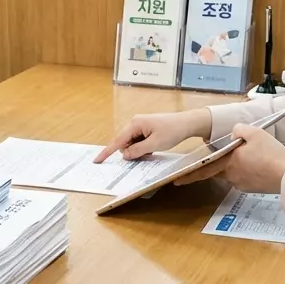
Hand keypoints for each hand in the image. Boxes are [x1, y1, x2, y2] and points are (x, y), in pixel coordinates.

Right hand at [95, 109, 211, 162]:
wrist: (187, 123)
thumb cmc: (172, 131)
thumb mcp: (155, 144)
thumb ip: (138, 151)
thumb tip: (125, 155)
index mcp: (135, 124)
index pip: (118, 141)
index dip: (107, 152)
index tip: (98, 160)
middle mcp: (135, 123)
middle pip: (124, 143)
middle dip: (132, 152)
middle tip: (147, 154)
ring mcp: (140, 126)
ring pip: (132, 144)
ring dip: (139, 151)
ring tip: (153, 149)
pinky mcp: (145, 129)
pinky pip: (139, 142)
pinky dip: (143, 148)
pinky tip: (153, 148)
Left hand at [173, 124, 284, 192]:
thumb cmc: (272, 154)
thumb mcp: (255, 133)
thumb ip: (239, 130)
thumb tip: (233, 133)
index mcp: (229, 162)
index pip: (204, 168)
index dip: (189, 173)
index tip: (176, 179)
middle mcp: (232, 175)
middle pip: (216, 171)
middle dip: (205, 172)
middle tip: (188, 176)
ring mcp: (241, 183)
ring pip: (230, 173)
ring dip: (233, 167)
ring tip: (248, 159)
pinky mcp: (251, 188)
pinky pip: (242, 177)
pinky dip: (245, 171)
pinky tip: (256, 165)